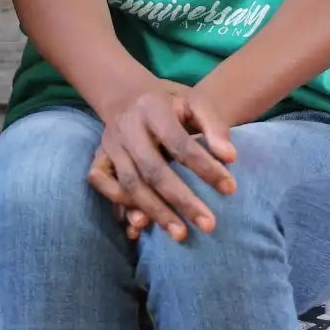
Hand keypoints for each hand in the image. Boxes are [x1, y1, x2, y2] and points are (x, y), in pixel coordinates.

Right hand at [87, 83, 236, 242]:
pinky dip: (122, 206)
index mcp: (153, 109)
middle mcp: (127, 128)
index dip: (205, 167)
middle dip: (182, 200)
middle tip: (209, 225)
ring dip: (156, 212)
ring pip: (130, 184)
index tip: (230, 188)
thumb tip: (230, 158)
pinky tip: (144, 224)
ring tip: (181, 234)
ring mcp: (110, 145)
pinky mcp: (99, 158)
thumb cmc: (170, 102)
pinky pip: (105, 187)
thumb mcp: (195, 102)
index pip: (180, 143)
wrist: (127, 95)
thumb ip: (215, 126)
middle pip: (153, 170)